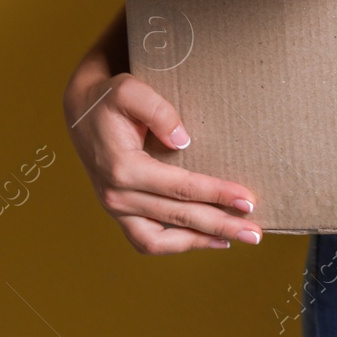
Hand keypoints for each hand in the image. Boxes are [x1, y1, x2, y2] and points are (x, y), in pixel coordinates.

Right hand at [64, 70, 261, 253]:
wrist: (81, 110)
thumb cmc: (110, 99)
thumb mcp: (131, 91)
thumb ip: (159, 112)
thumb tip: (184, 140)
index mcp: (123, 168)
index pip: (181, 187)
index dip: (217, 194)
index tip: (248, 200)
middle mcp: (116, 195)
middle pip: (178, 217)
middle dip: (220, 225)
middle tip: (255, 232)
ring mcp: (115, 208)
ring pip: (159, 240)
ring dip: (198, 242)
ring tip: (234, 239)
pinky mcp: (119, 212)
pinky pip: (145, 241)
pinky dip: (175, 245)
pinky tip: (204, 239)